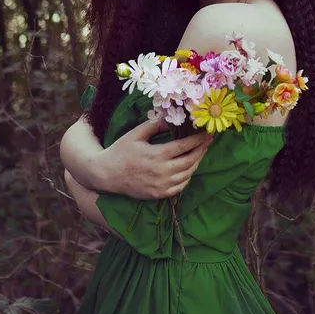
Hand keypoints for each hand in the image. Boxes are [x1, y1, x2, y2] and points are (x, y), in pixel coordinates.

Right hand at [97, 118, 213, 199]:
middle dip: (202, 150)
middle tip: (208, 141)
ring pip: (187, 174)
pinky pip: (180, 187)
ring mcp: (161, 185)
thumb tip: (170, 119)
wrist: (106, 175)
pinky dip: (187, 177)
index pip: (185, 146)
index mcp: (157, 154)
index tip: (207, 133)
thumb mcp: (136, 134)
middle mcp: (162, 171)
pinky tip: (188, 169)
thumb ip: (154, 125)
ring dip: (197, 162)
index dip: (199, 139)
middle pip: (190, 160)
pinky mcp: (158, 194)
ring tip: (200, 152)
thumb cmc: (120, 151)